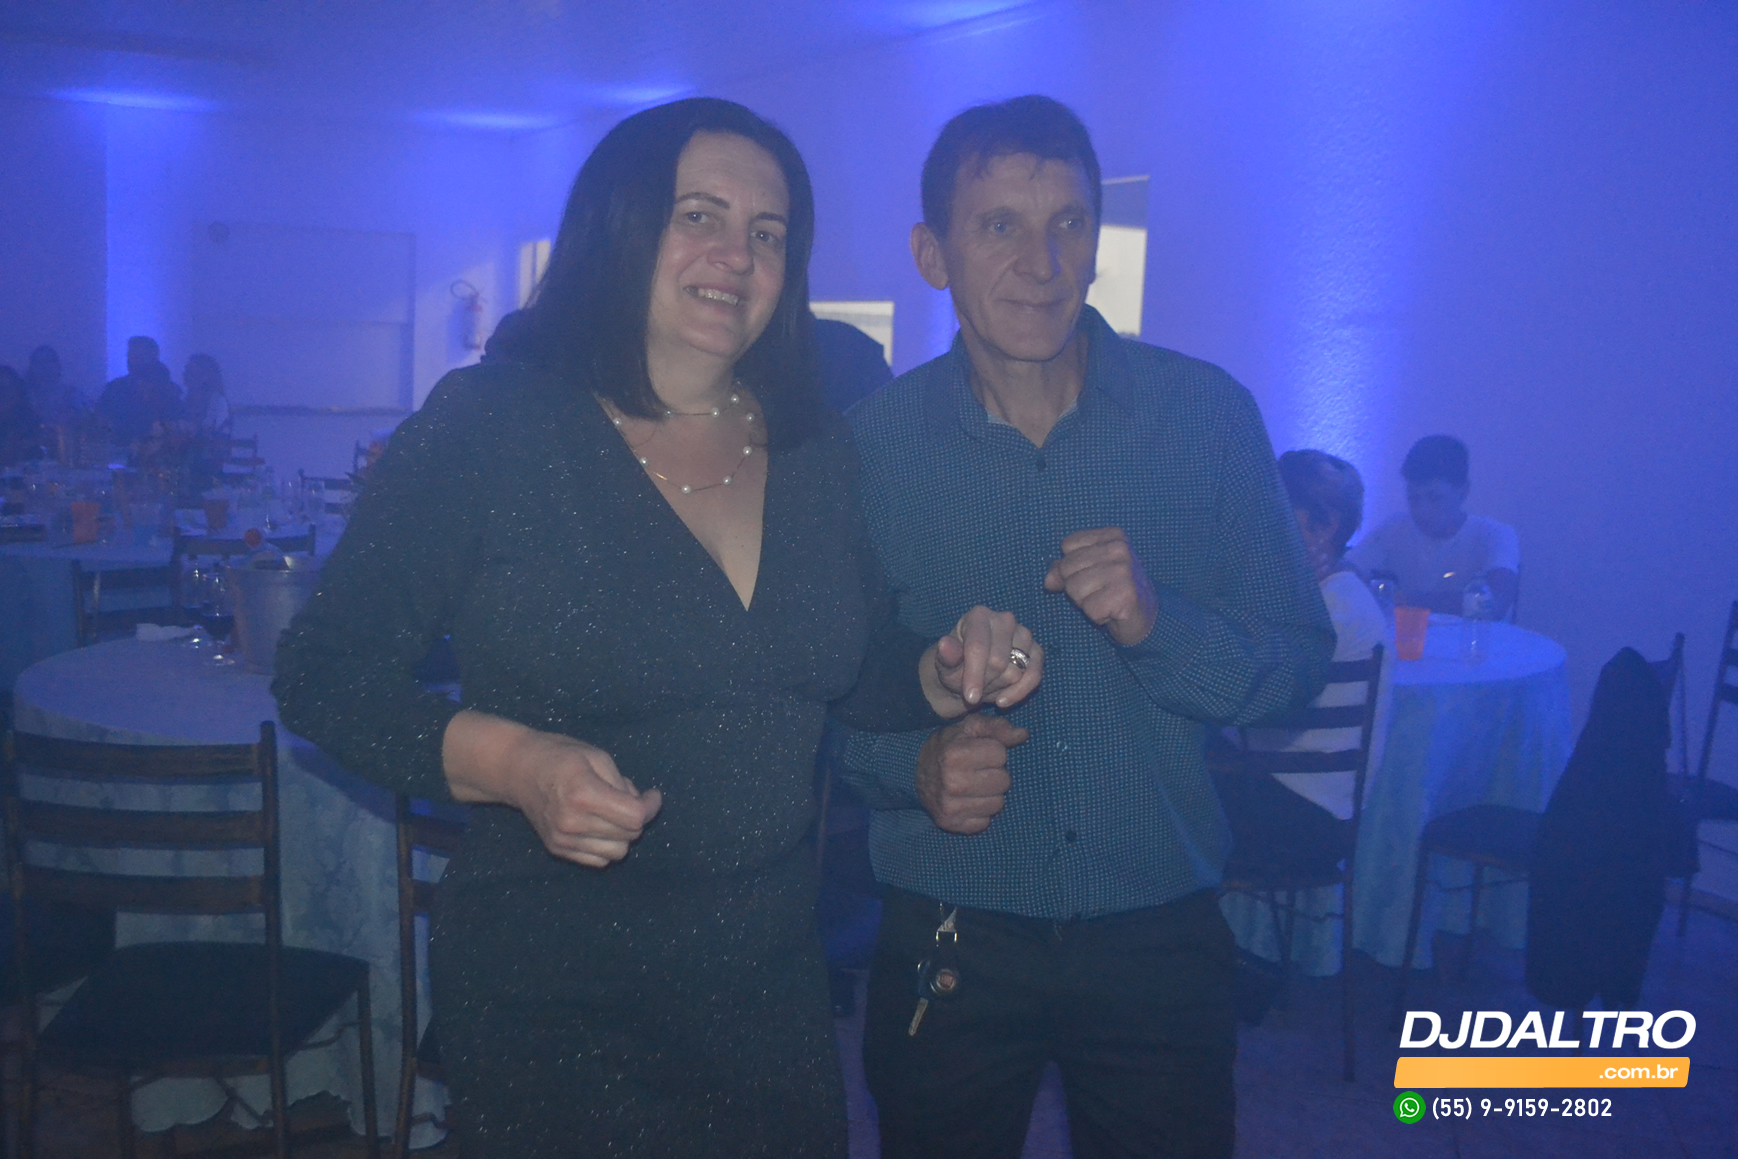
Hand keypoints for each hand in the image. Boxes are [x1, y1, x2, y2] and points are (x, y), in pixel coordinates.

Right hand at [443, 711, 662, 867]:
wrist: (518, 770)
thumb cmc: (560, 756)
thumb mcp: (597, 756)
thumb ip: (622, 784)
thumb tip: (641, 808)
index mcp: (583, 794)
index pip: (634, 817)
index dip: (650, 806)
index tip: (652, 795)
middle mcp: (572, 822)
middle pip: (629, 835)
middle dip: (636, 818)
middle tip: (626, 797)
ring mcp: (563, 839)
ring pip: (617, 852)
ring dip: (622, 834)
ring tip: (610, 812)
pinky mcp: (558, 849)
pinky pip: (599, 860)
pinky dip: (606, 845)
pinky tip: (598, 825)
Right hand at [916, 715, 1028, 834]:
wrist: (914, 773)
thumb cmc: (949, 746)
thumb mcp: (969, 728)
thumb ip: (998, 727)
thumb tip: (1023, 735)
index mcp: (954, 755)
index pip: (1000, 754)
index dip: (993, 751)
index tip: (979, 752)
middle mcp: (951, 782)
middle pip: (1003, 781)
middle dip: (995, 774)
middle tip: (979, 771)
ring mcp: (950, 806)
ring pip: (998, 804)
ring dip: (990, 795)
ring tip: (975, 786)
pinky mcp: (951, 824)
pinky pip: (985, 822)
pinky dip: (980, 812)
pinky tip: (968, 801)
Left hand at [922, 605, 1043, 715]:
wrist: (969, 672)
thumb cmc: (955, 664)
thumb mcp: (945, 663)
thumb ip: (946, 656)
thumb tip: (944, 644)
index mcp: (978, 616)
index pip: (978, 647)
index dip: (974, 674)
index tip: (969, 697)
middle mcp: (1004, 620)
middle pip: (998, 662)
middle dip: (985, 682)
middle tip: (973, 689)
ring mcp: (1024, 634)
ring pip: (1016, 671)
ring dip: (999, 687)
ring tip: (985, 688)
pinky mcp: (1036, 651)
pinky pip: (1034, 676)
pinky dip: (1019, 692)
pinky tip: (1002, 701)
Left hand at [1043, 527, 1157, 646]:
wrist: (1147, 615)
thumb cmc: (1114, 589)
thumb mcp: (1089, 570)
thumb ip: (1063, 570)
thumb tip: (1048, 582)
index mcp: (1112, 535)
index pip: (1067, 545)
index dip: (1073, 566)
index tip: (1095, 574)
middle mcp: (1119, 548)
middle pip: (1067, 567)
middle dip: (1077, 586)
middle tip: (1100, 591)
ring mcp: (1124, 571)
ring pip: (1074, 589)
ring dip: (1086, 602)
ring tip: (1105, 601)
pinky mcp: (1125, 594)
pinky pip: (1089, 608)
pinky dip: (1097, 616)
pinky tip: (1112, 612)